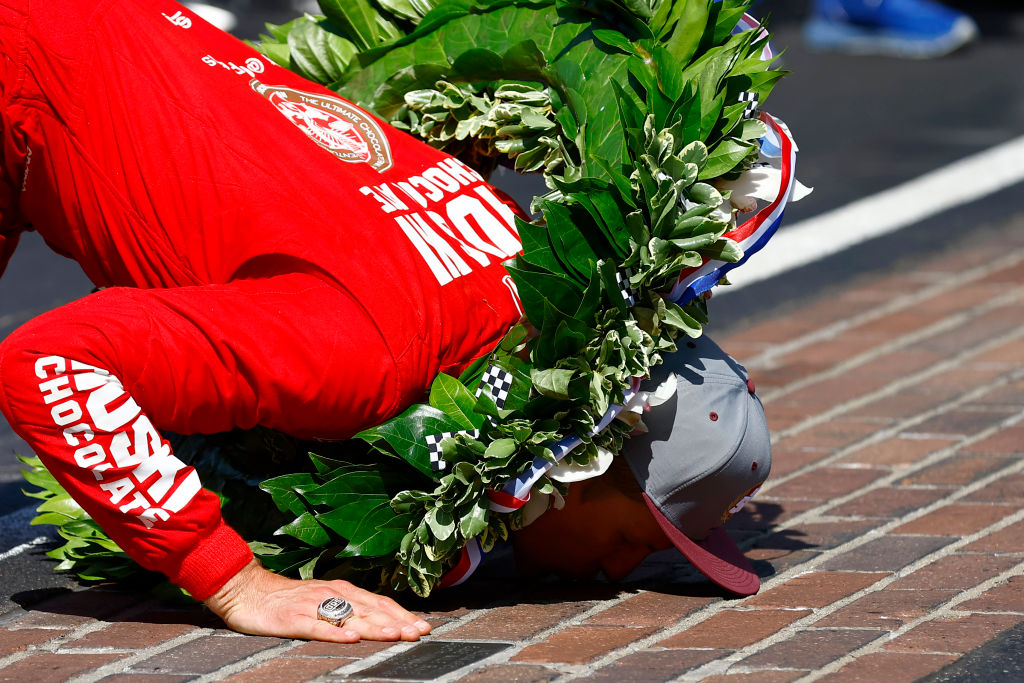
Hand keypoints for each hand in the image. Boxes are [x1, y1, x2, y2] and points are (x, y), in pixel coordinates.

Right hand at [204, 559, 431, 641]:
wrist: (247, 590)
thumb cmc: (288, 600)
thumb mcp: (323, 600)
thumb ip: (348, 610)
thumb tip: (380, 622)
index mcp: (342, 591)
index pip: (379, 603)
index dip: (402, 615)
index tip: (424, 627)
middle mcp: (332, 594)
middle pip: (371, 610)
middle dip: (398, 622)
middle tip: (420, 634)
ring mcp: (313, 606)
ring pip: (351, 617)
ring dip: (376, 626)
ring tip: (398, 635)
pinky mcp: (293, 618)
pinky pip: (318, 626)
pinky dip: (337, 632)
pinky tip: (352, 638)